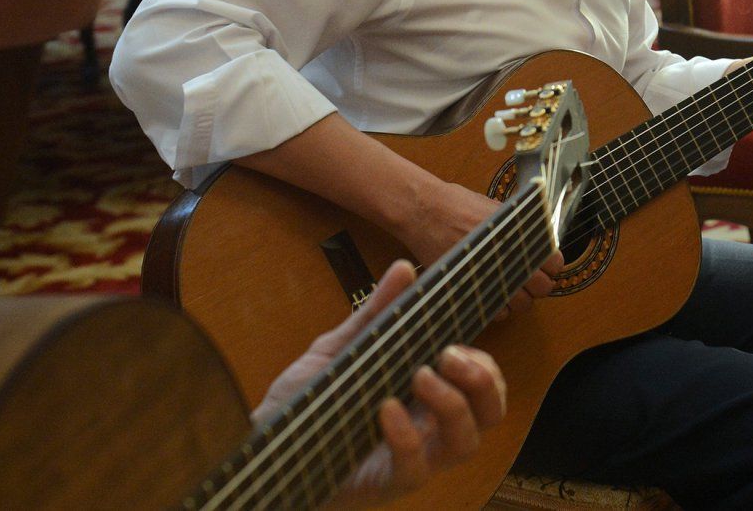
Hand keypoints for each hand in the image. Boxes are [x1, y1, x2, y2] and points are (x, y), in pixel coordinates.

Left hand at [253, 260, 506, 508]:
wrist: (262, 443)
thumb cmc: (308, 401)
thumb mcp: (341, 351)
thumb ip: (375, 314)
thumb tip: (404, 269)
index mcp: (427, 396)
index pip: (483, 384)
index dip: (484, 365)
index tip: (454, 342)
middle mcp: (429, 427)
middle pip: (490, 414)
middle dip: (482, 381)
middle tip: (448, 356)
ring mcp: (413, 458)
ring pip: (466, 443)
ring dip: (453, 405)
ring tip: (419, 376)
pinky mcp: (386, 483)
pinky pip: (415, 470)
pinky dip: (407, 438)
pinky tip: (385, 410)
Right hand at [399, 179, 562, 318]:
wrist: (424, 211)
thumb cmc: (456, 204)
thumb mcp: (495, 207)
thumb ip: (517, 225)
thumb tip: (535, 237)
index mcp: (518, 235)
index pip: (554, 262)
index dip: (551, 266)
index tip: (545, 265)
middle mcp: (508, 257)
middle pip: (542, 287)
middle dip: (539, 285)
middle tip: (529, 280)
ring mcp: (490, 276)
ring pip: (521, 304)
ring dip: (519, 299)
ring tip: (510, 288)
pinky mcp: (471, 290)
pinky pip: (496, 312)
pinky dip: (498, 309)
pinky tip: (493, 295)